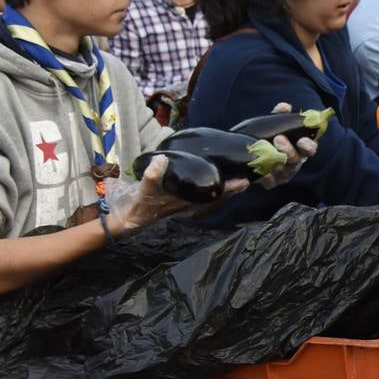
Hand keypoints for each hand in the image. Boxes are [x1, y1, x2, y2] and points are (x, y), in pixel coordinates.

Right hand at [111, 154, 247, 234]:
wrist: (129, 218)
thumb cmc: (140, 205)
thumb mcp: (145, 189)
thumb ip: (153, 175)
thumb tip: (162, 159)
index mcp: (188, 202)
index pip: (214, 194)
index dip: (230, 188)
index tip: (246, 182)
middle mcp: (191, 204)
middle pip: (218, 196)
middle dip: (233, 188)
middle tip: (248, 177)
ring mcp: (187, 202)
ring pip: (212, 196)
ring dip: (224, 188)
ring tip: (235, 177)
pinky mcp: (181, 200)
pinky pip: (202, 194)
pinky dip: (210, 188)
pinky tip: (212, 179)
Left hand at [257, 101, 318, 188]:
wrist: (254, 153)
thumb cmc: (272, 138)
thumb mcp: (276, 125)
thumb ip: (281, 116)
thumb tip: (285, 106)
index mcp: (300, 148)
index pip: (310, 149)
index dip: (308, 145)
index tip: (302, 140)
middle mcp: (295, 162)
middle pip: (296, 160)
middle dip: (289, 150)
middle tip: (278, 139)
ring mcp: (284, 174)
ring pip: (284, 171)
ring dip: (277, 162)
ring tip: (267, 152)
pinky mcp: (272, 182)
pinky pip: (271, 183)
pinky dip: (268, 179)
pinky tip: (263, 173)